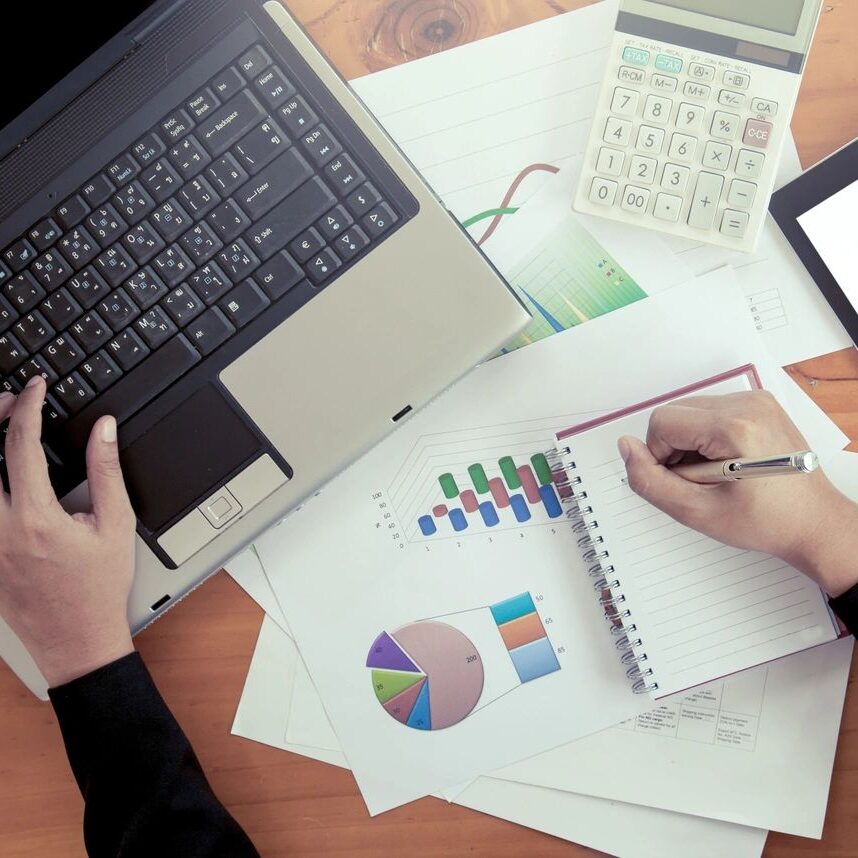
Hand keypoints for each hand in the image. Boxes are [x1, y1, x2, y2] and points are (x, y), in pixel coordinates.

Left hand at [0, 377, 135, 686]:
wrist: (76, 641)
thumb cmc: (99, 588)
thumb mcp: (116, 526)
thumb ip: (107, 472)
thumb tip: (103, 430)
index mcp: (36, 519)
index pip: (21, 446)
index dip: (27, 407)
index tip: (36, 388)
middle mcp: (0, 531)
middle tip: (11, 403)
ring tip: (2, 433)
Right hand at [618, 390, 857, 596]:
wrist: (814, 523)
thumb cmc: (766, 522)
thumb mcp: (696, 512)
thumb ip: (650, 481)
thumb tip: (627, 448)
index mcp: (735, 428)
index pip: (662, 422)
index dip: (659, 456)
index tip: (682, 482)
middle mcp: (749, 404)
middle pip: (675, 413)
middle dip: (674, 449)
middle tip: (699, 481)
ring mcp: (757, 401)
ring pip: (690, 411)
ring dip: (689, 443)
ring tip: (715, 474)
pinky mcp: (760, 404)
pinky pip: (711, 411)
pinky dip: (706, 437)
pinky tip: (725, 463)